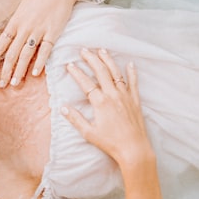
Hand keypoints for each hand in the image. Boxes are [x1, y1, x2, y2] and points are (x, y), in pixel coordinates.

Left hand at [0, 0, 86, 87]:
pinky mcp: (53, 32)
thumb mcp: (23, 7)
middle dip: (5, 71)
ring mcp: (38, 30)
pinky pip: (44, 51)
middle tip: (1, 85)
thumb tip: (10, 35)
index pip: (3, 42)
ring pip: (25, 55)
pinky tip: (34, 74)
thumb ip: (17, 22)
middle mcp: (25, 27)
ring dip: (19, 71)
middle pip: (12, 53)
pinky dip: (39, 63)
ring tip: (14, 83)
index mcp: (16, 20)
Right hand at [60, 49, 154, 167]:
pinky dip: (132, 72)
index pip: (86, 83)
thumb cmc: (110, 143)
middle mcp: (113, 95)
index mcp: (100, 102)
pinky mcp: (135, 101)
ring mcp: (125, 96)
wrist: (134, 148)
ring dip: (108, 60)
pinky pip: (133, 83)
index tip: (70, 65)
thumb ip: (75, 119)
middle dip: (92, 59)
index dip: (77, 73)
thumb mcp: (89, 133)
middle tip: (84, 50)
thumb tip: (63, 108)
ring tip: (102, 50)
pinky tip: (130, 64)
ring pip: (116, 73)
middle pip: (101, 72)